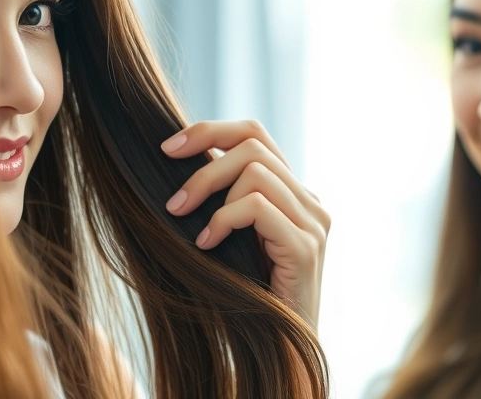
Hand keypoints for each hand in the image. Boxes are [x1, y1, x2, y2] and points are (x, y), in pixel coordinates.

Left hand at [161, 120, 329, 330]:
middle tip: (172, 203)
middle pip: (253, 145)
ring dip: (208, 192)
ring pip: (254, 170)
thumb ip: (220, 199)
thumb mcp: (230, 237)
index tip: (167, 148)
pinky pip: (256, 207)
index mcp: (293, 193)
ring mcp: (313, 222)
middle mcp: (310, 201)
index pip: (255, 133)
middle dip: (202, 165)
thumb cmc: (244, 296)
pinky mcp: (306, 246)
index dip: (209, 130)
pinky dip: (222, 220)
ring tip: (188, 225)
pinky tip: (207, 245)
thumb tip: (174, 159)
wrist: (278, 352)